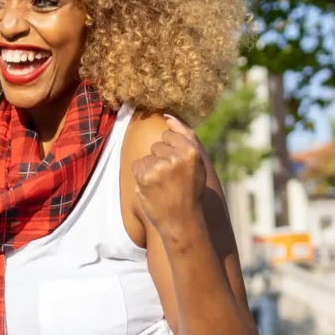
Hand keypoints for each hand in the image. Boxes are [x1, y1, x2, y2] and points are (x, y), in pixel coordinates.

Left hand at [131, 116, 206, 238]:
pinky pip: (137, 164)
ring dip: (151, 167)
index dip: (172, 149)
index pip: (171, 133)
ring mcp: (160, 167)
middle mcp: (177, 157)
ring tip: (162, 184)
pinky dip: (141, 175)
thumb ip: (185, 137)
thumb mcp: (197, 163)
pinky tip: (152, 187)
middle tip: (171, 178)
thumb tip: (167, 115)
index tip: (178, 165)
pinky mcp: (146, 176)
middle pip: (157, 144)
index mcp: (192, 152)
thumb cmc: (189, 190)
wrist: (181, 220)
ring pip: (147, 155)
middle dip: (161, 158)